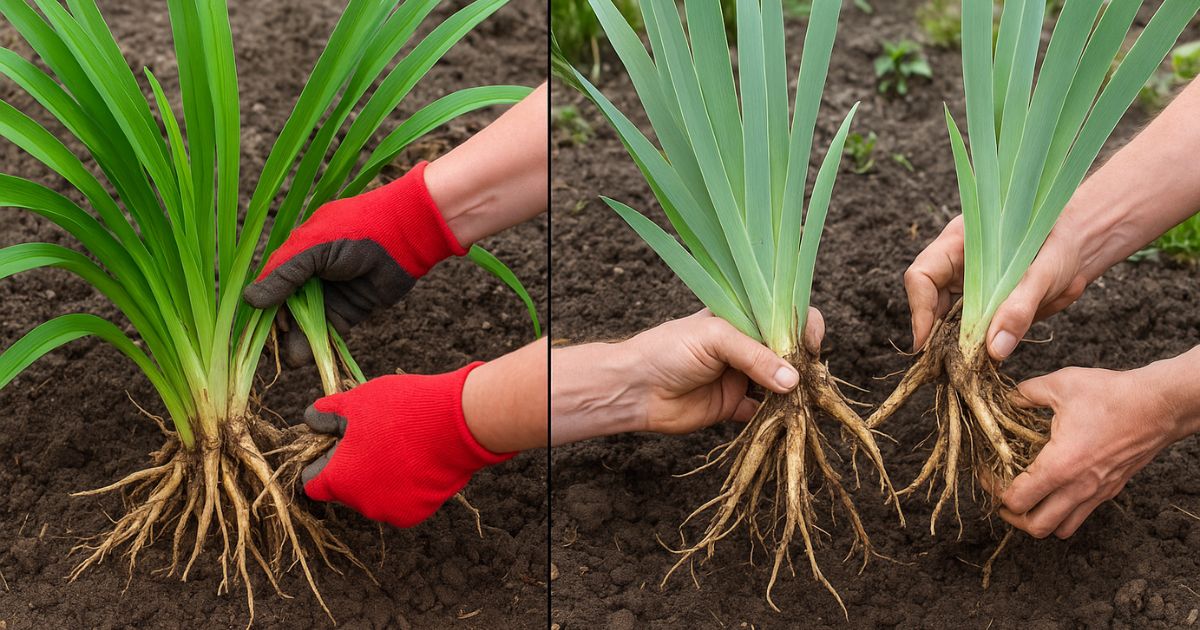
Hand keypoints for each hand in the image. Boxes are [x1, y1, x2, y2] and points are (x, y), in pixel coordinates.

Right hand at [243, 162, 464, 364]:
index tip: (254, 332)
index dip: (263, 308)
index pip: (271, 285)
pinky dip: (320, 344)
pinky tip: (309, 358)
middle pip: (287, 309)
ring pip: (307, 323)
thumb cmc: (356, 232)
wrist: (406, 236)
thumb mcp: (314, 249)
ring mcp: (332, 294)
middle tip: (273, 353)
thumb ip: (284, 276)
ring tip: (293, 361)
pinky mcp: (351, 310)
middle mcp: (312, 276)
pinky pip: (330, 330)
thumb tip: (249, 301)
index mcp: (298, 254)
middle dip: (280, 331)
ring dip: (298, 342)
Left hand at [300, 364, 512, 527]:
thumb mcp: (357, 401)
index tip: (338, 443)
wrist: (460, 423)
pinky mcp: (419, 513)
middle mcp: (362, 505)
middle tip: (374, 437)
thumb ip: (327, 414)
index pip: (313, 483)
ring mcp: (392, 512)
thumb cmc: (402, 410)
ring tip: (400, 446)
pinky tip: (419, 459)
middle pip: (347, 489)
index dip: (322, 460)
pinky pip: (402, 499)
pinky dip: (406, 485)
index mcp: (339, 481)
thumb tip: (312, 419)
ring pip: (376, 495)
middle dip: (355, 467)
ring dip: (381, 476)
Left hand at [626, 310, 824, 434]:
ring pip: (779, 385)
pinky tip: (785, 421)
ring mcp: (740, 378)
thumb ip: (754, 355)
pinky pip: (763, 415)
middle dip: (802, 364)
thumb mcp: (714, 337)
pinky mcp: (732, 407)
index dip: (802, 327)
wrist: (634, 388)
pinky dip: (775, 419)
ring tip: (802, 400)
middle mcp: (744, 347)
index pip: (782, 316)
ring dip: (793, 393)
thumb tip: (793, 381)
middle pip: (787, 353)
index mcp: (741, 319)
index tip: (809, 344)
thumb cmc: (668, 350)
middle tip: (808, 378)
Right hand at [905, 215, 1088, 359]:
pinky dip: (981, 344)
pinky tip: (995, 350)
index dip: (919, 309)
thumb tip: (995, 350)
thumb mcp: (1046, 273)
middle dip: (938, 334)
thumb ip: (1020, 308)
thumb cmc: (1062, 243)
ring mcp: (965, 285)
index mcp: (960, 242)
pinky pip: (970, 330)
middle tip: (955, 363)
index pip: (921, 275)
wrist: (1079, 245)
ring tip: (977, 361)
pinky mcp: (980, 304)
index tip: (926, 343)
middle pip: (928, 302)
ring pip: (946, 320)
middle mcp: (955, 264)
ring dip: (960, 343)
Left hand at [993, 358, 1198, 538]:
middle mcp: (1078, 487)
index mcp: (1060, 465)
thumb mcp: (1061, 384)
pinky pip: (1082, 515)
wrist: (1161, 404)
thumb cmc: (1113, 394)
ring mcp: (1097, 492)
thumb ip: (1027, 393)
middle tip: (1004, 497)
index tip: (988, 475)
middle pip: (1037, 527)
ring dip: (1040, 519)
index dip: (996, 491)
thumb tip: (1009, 398)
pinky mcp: (1112, 490)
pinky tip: (1056, 488)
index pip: (1018, 500)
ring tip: (1029, 499)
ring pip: (1062, 528)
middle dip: (1014, 517)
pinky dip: (1064, 512)